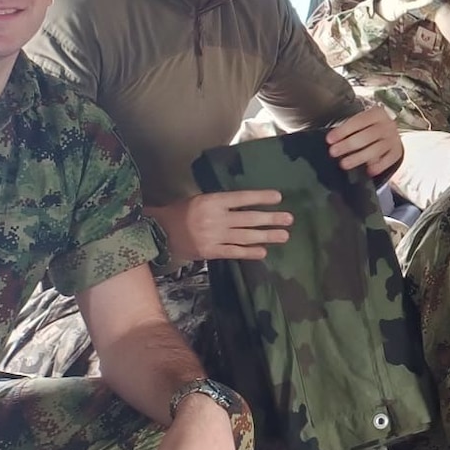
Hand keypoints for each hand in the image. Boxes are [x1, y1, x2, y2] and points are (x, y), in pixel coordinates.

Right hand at [149, 190, 293, 263]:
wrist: (159, 232)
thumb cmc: (182, 212)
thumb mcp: (201, 200)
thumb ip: (222, 203)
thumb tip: (248, 204)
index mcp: (212, 201)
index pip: (241, 198)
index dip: (260, 197)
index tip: (278, 197)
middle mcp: (214, 218)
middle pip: (248, 218)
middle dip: (270, 218)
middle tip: (289, 219)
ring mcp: (213, 236)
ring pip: (244, 236)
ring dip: (266, 236)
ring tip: (284, 235)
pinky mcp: (210, 251)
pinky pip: (234, 252)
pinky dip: (249, 252)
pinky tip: (263, 251)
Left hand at [327, 104, 403, 177]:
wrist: (389, 133)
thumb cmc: (368, 127)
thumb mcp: (361, 122)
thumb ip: (349, 130)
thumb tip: (333, 142)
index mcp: (377, 113)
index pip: (358, 122)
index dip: (343, 131)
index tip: (329, 140)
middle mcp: (388, 125)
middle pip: (367, 136)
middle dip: (348, 145)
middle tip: (333, 152)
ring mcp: (394, 139)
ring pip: (376, 150)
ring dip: (358, 158)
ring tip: (344, 164)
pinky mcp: (397, 152)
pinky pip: (388, 161)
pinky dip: (378, 167)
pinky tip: (368, 171)